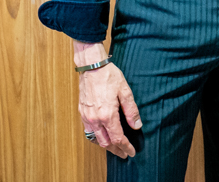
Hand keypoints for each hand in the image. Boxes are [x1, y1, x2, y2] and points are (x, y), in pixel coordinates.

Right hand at [74, 41, 141, 158]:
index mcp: (107, 115)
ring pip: (95, 139)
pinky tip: (102, 135)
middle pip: (106, 143)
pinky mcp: (82, 112)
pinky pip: (88, 131)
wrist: (91, 66)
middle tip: (124, 153)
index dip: (126, 147)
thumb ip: (131, 110)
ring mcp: (87, 116)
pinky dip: (97, 137)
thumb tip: (137, 125)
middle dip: (116, 150)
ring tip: (115, 148)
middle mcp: (95, 119)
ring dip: (106, 145)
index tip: (131, 151)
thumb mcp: (125, 91)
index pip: (118, 138)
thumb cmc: (108, 76)